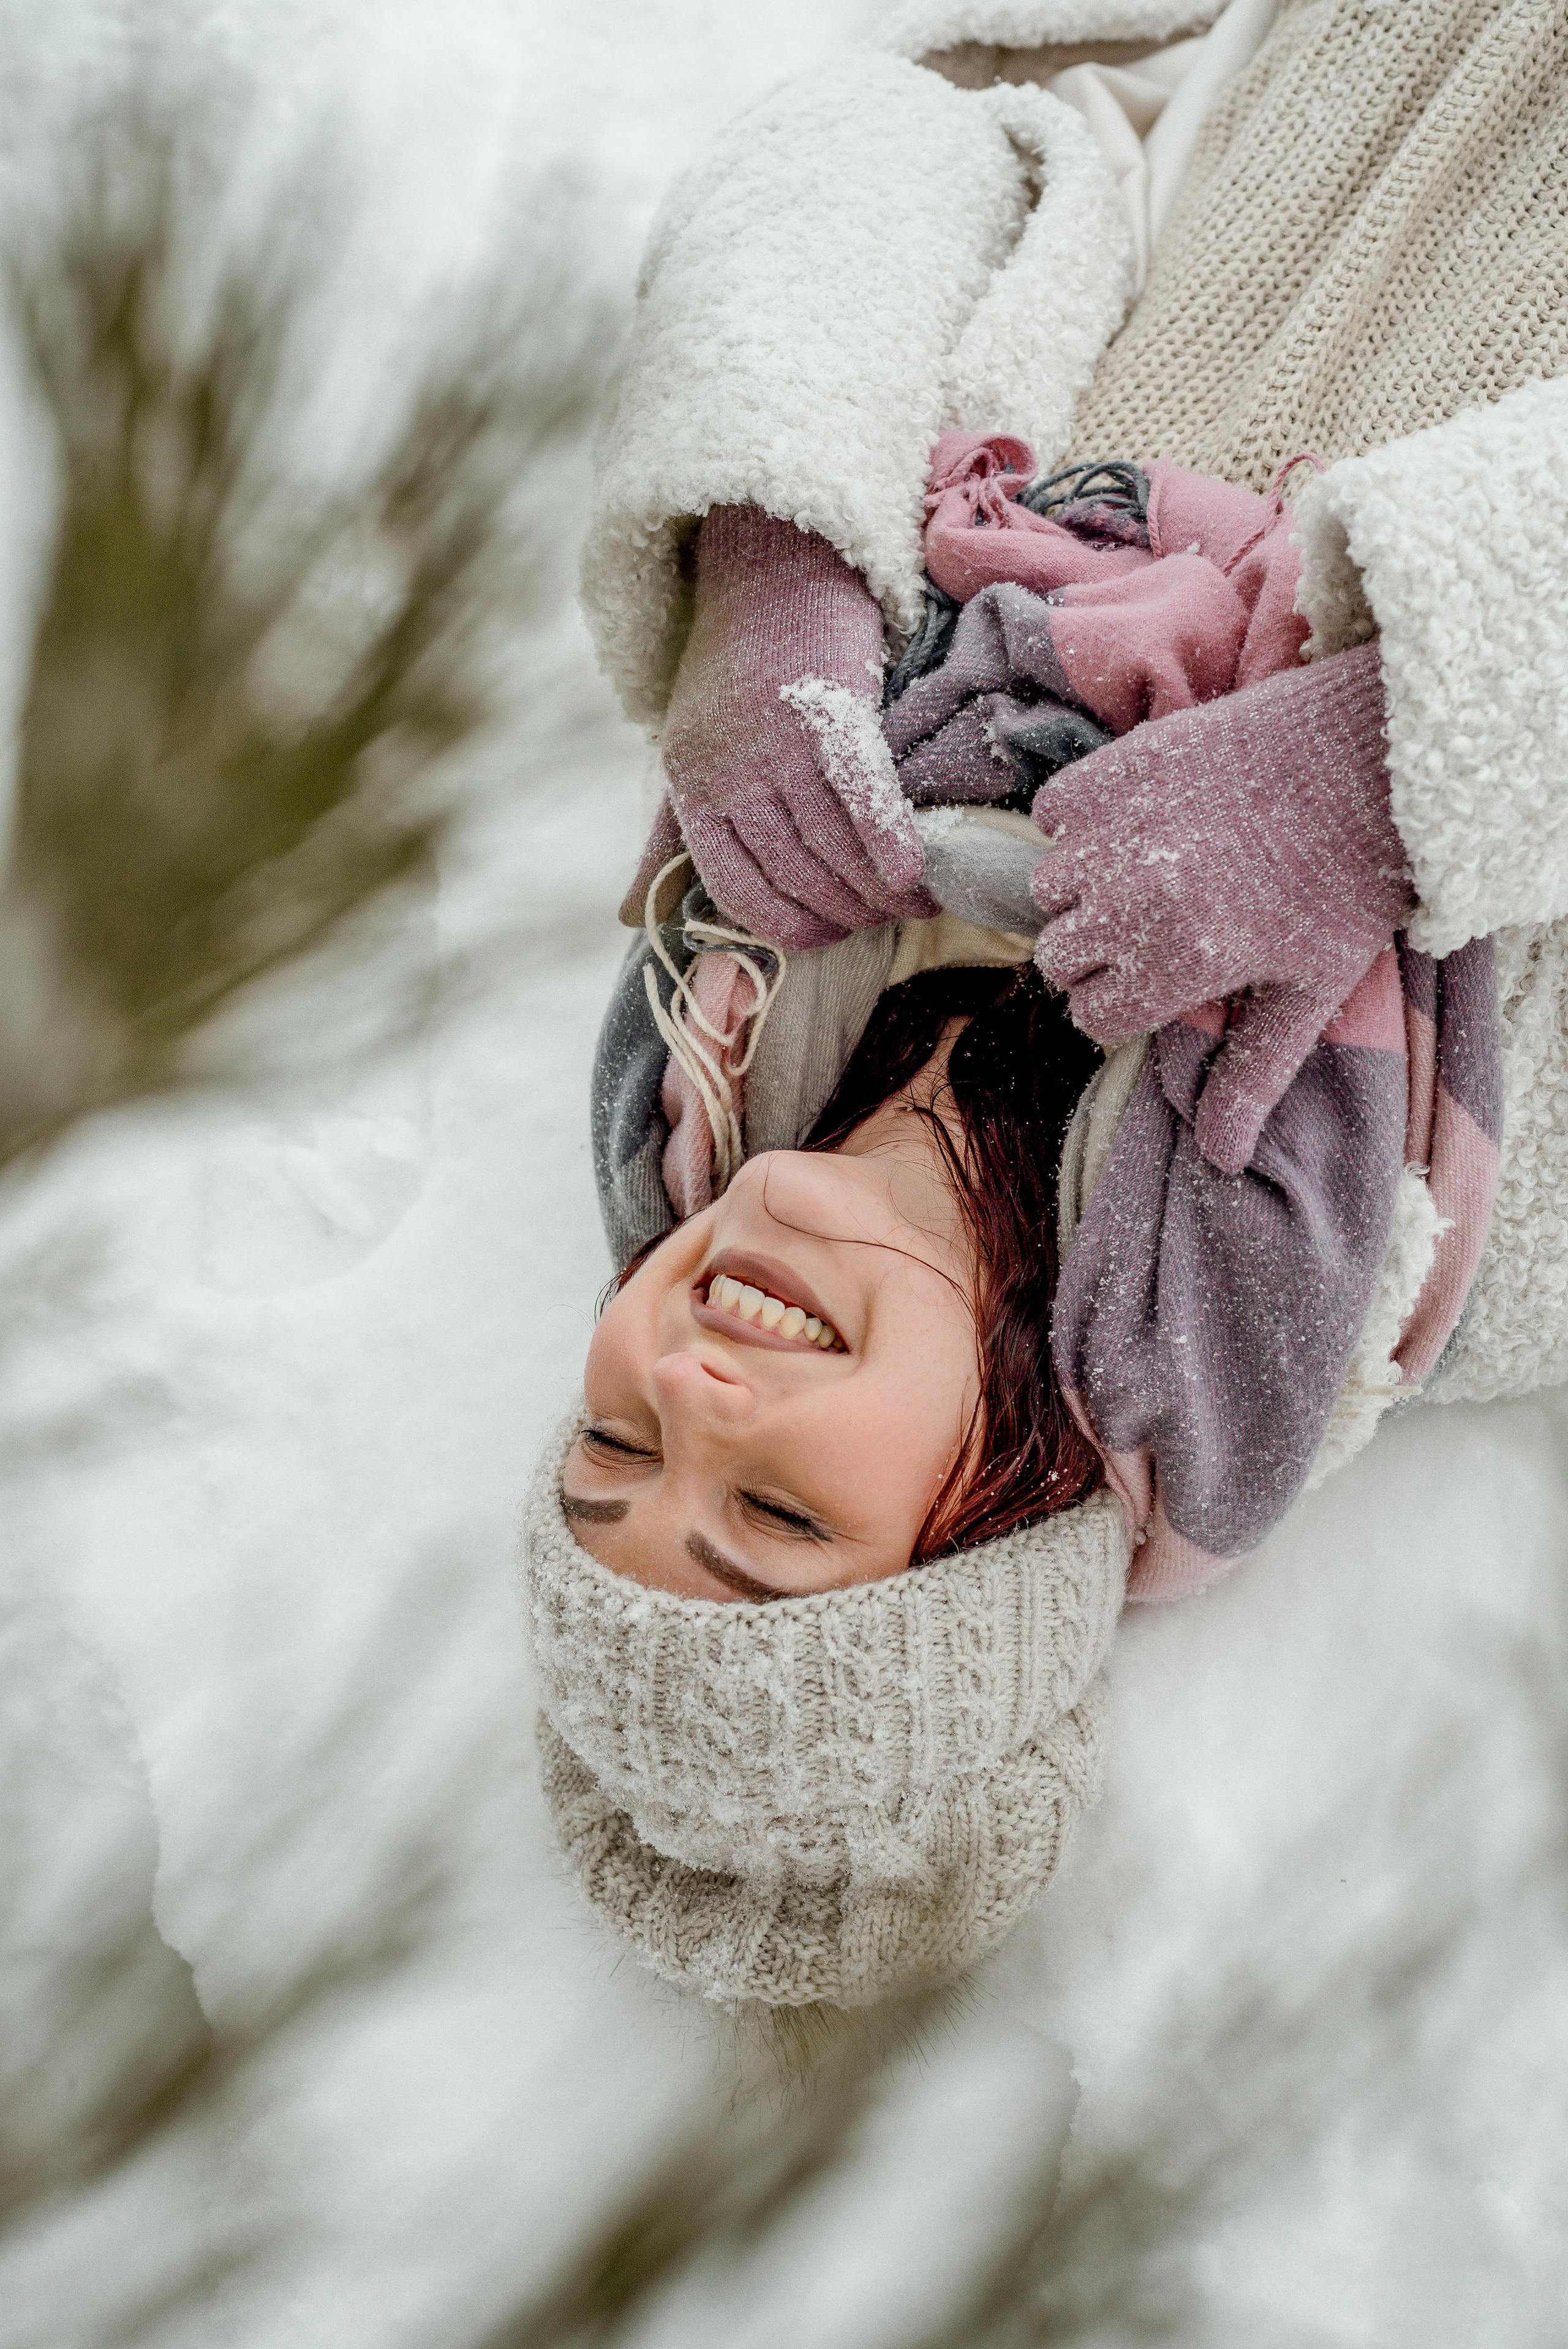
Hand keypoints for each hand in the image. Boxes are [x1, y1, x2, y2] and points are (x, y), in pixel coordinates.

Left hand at [661, 506, 933, 948]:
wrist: (771, 569)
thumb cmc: (734, 675)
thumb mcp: (687, 756)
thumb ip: (666, 837)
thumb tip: (627, 916)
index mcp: (691, 788)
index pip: (737, 890)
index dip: (792, 927)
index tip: (832, 938)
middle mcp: (728, 770)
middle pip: (796, 873)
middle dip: (849, 912)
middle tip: (886, 921)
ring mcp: (776, 740)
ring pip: (833, 846)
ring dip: (878, 890)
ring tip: (915, 903)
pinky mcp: (826, 708)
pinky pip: (863, 796)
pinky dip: (890, 844)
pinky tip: (913, 877)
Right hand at [1031, 643, 1414, 1170]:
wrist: (1369, 757)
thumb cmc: (1351, 880)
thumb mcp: (1312, 989)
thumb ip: (1254, 1072)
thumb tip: (1221, 1161)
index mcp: (1182, 964)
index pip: (1093, 1017)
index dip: (1122, 1006)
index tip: (1153, 983)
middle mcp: (1134, 902)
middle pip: (1059, 957)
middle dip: (1096, 954)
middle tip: (1148, 930)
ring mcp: (1116, 832)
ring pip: (1048, 887)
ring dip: (1083, 887)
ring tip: (1143, 873)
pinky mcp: (1112, 769)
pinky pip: (1050, 814)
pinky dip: (1075, 821)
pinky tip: (1134, 822)